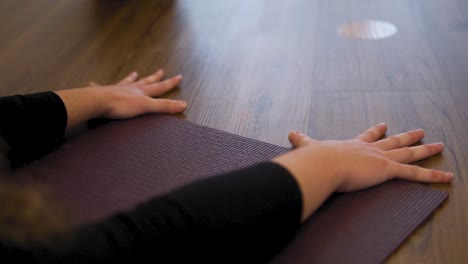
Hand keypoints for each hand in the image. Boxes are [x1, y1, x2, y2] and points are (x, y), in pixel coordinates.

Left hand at [56, 69, 186, 127]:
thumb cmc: (122, 106)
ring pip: (127, 82)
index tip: (179, 77)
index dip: (171, 83)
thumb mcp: (147, 107)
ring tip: (134, 73)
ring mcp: (117, 89)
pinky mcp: (103, 93)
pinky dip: (98, 85)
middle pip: (145, 82)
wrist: (98, 102)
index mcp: (142, 93)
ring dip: (132, 78)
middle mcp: (131, 88)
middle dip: (154, 77)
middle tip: (161, 71)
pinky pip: (101, 88)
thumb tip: (184, 104)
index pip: (160, 87)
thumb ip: (165, 106)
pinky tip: (93, 82)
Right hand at [273, 123, 452, 220]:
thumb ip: (302, 140)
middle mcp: (370, 150)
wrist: (320, 163)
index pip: (369, 136)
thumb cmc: (315, 159)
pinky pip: (414, 174)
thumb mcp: (309, 147)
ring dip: (425, 150)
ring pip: (408, 154)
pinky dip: (432, 175)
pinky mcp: (387, 170)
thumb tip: (290, 132)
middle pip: (394, 142)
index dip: (377, 131)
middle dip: (407, 137)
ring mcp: (381, 159)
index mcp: (354, 146)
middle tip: (420, 130)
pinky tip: (448, 176)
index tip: (385, 125)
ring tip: (440, 145)